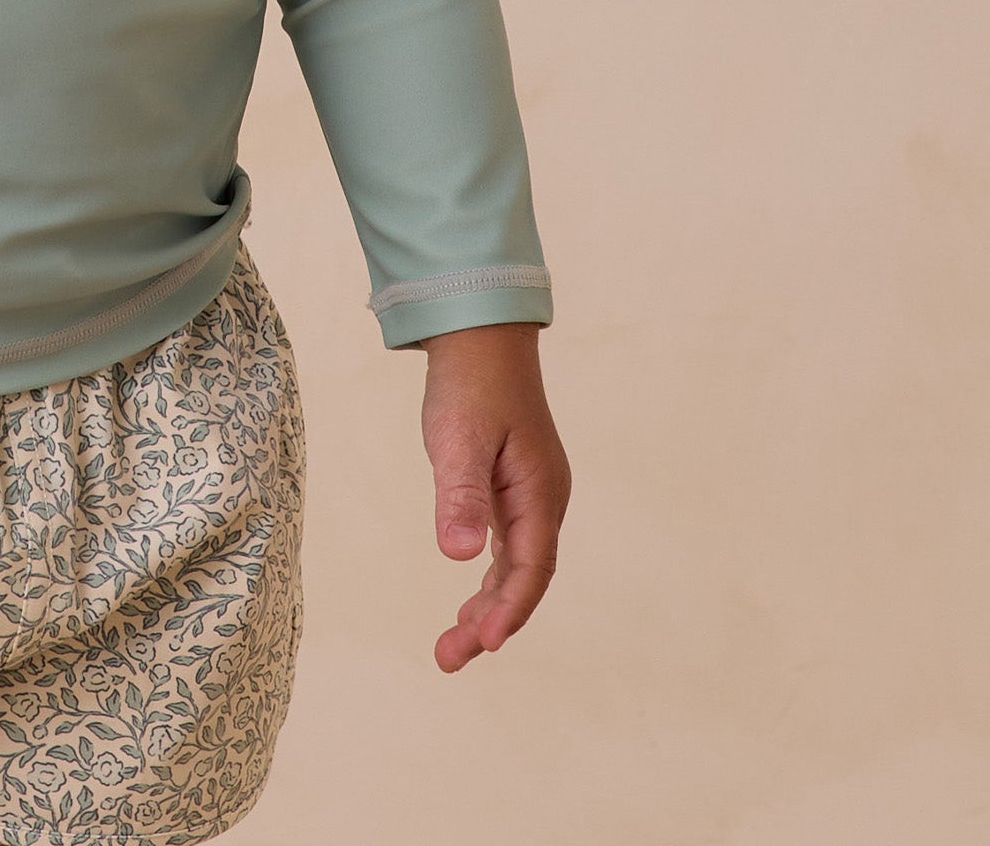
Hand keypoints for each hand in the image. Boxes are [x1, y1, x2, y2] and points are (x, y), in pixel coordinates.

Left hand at [417, 320, 568, 672]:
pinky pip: (508, 546)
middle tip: (448, 658)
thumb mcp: (459, 436)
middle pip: (524, 578)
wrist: (479, 333)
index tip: (482, 644)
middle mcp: (543, 499)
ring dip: (489, 606)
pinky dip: (490, 577)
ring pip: (516, 566)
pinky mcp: (512, 485)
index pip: (530, 568)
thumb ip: (460, 494)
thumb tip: (458, 556)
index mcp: (540, 492)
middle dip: (491, 622)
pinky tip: (470, 596)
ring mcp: (530, 493)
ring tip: (452, 646)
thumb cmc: (470, 382)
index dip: (508, 610)